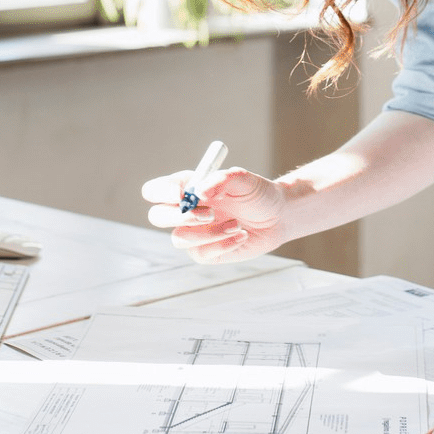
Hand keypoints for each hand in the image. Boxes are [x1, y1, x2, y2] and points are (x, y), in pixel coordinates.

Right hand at [141, 166, 288, 262]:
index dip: (161, 192)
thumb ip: (221, 179)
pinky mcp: (205, 252)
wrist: (278, 216)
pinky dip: (223, 244)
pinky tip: (241, 235)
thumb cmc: (257, 193)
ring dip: (209, 233)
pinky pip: (201, 254)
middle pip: (157, 217)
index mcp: (186, 188)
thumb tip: (199, 191)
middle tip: (209, 214)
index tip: (181, 194)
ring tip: (236, 224)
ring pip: (179, 239)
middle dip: (181, 217)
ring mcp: (193, 233)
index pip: (155, 191)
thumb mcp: (243, 179)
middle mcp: (184, 211)